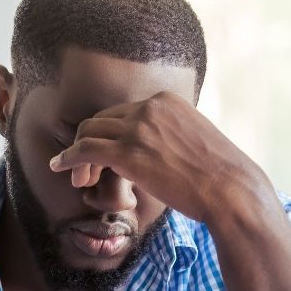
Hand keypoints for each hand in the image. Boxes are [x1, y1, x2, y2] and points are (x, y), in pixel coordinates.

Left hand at [49, 91, 269, 223]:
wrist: (230, 190)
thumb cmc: (220, 176)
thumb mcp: (195, 141)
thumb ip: (172, 137)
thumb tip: (161, 153)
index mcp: (166, 101)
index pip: (123, 111)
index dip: (108, 133)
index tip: (104, 154)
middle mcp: (149, 107)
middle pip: (101, 118)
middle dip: (88, 141)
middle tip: (85, 169)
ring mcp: (138, 127)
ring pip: (88, 132)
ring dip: (76, 154)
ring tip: (75, 175)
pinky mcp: (128, 152)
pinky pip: (85, 150)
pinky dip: (68, 158)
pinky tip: (60, 168)